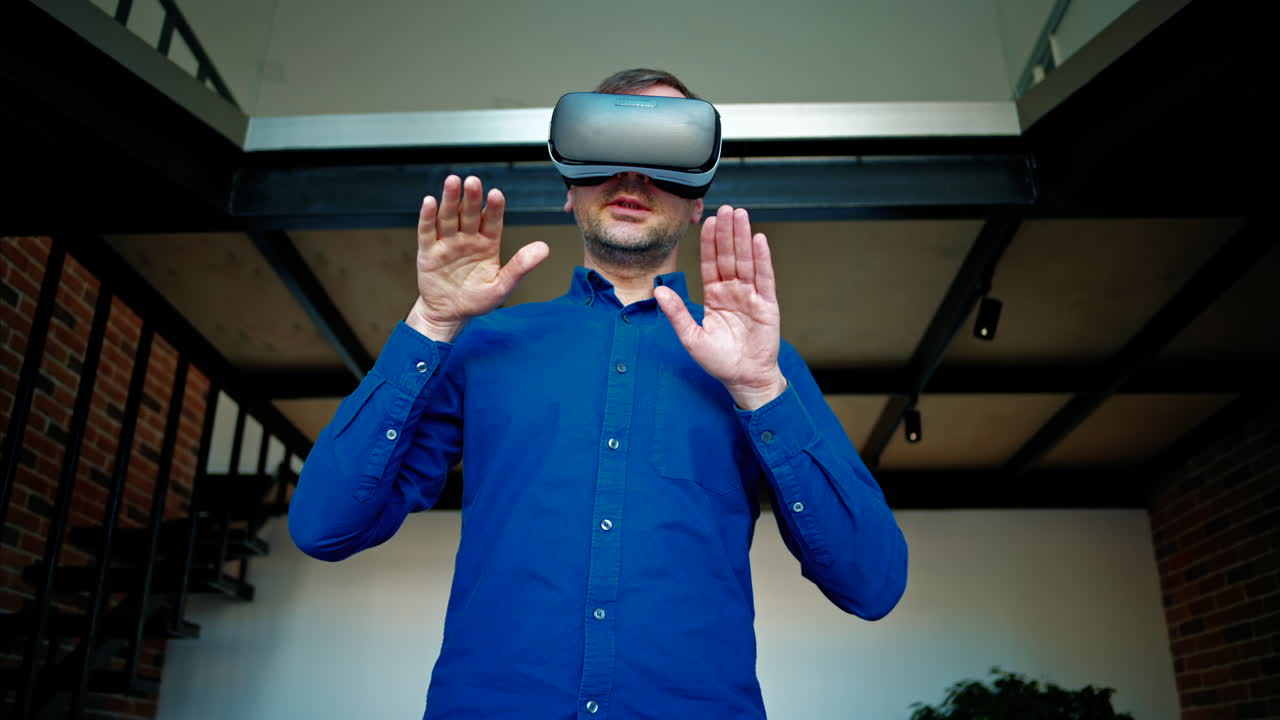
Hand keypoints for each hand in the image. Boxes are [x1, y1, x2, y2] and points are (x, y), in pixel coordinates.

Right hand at [407, 175, 548, 340]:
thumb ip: (521, 266)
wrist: (449, 314)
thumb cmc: (477, 300)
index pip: (492, 221)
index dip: (493, 208)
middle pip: (469, 213)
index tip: (496, 194)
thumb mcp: (502, 285)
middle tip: (473, 181)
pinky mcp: (428, 251)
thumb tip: (544, 248)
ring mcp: (447, 242)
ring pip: (448, 217)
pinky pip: (427, 231)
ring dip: (450, 199)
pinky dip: (427, 217)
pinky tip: (430, 202)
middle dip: (471, 197)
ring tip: (453, 182)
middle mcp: (467, 238)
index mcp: (488, 243)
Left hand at [654, 205, 786, 410]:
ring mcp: (751, 296)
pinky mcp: (767, 304)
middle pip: (729, 256)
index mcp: (715, 296)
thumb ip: (676, 313)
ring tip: (742, 215)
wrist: (744, 378)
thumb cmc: (719, 361)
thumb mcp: (691, 337)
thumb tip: (657, 292)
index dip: (710, 242)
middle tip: (727, 208)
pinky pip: (764, 277)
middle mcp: (733, 291)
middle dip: (727, 232)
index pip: (711, 263)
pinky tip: (759, 240)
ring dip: (744, 238)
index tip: (708, 221)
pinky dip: (763, 258)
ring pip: (747, 261)